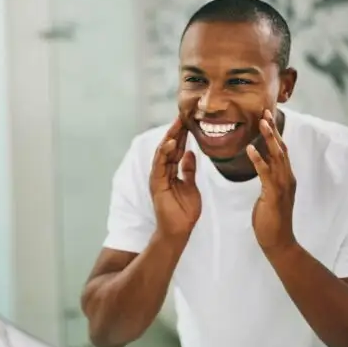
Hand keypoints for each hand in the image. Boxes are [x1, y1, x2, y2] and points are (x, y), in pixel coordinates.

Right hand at [150, 118, 200, 237]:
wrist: (179, 230)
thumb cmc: (184, 212)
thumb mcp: (191, 186)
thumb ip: (189, 170)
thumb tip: (191, 153)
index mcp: (171, 172)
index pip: (177, 149)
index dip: (182, 136)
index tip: (188, 121)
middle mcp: (162, 172)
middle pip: (169, 147)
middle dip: (176, 132)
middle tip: (182, 116)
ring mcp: (158, 177)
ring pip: (163, 152)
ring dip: (170, 138)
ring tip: (177, 124)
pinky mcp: (156, 183)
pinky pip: (160, 164)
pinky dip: (165, 153)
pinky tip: (172, 142)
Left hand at [246, 110, 296, 253]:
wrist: (277, 241)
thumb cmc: (270, 219)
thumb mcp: (269, 194)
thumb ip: (268, 179)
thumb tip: (263, 165)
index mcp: (286, 178)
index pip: (281, 150)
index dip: (274, 134)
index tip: (266, 118)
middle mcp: (287, 179)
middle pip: (281, 148)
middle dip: (273, 130)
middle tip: (265, 112)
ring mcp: (283, 187)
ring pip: (277, 157)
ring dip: (269, 139)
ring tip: (261, 123)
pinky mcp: (274, 196)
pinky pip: (266, 174)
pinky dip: (259, 160)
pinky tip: (250, 149)